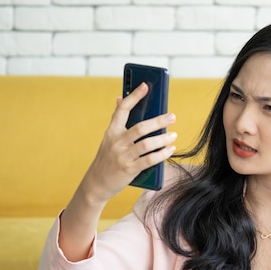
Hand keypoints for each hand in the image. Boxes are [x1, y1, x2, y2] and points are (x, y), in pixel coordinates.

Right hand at [81, 83, 176, 203]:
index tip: (145, 86)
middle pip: (140, 128)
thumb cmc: (107, 158)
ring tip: (173, 135)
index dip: (134, 96)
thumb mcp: (108, 138)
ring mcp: (123, 156)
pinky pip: (149, 160)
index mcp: (111, 131)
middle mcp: (116, 142)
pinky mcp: (129, 169)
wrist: (96, 183)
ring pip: (147, 144)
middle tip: (172, 116)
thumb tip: (120, 98)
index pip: (122, 109)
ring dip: (163, 139)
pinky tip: (170, 149)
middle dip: (158, 121)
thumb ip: (117, 120)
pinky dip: (162, 154)